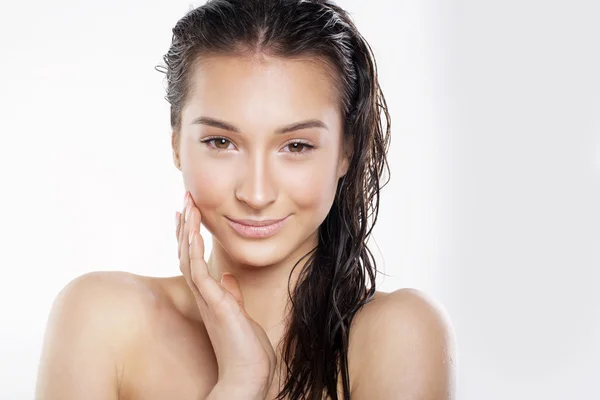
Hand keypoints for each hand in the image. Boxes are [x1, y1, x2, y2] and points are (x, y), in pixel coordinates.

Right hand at [176, 191, 276, 395]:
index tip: (187, 215)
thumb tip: (228, 278)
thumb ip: (231, 295)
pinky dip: (192, 248)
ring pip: (188, 257)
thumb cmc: (247, 350)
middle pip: (186, 253)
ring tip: (186, 205)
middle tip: (183, 200)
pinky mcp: (213, 302)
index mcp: (210, 296)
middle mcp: (203, 295)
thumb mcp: (240, 315)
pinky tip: (191, 229)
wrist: (249, 375)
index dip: (189, 237)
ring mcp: (206, 298)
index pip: (194, 260)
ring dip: (187, 230)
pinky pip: (197, 270)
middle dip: (185, 226)